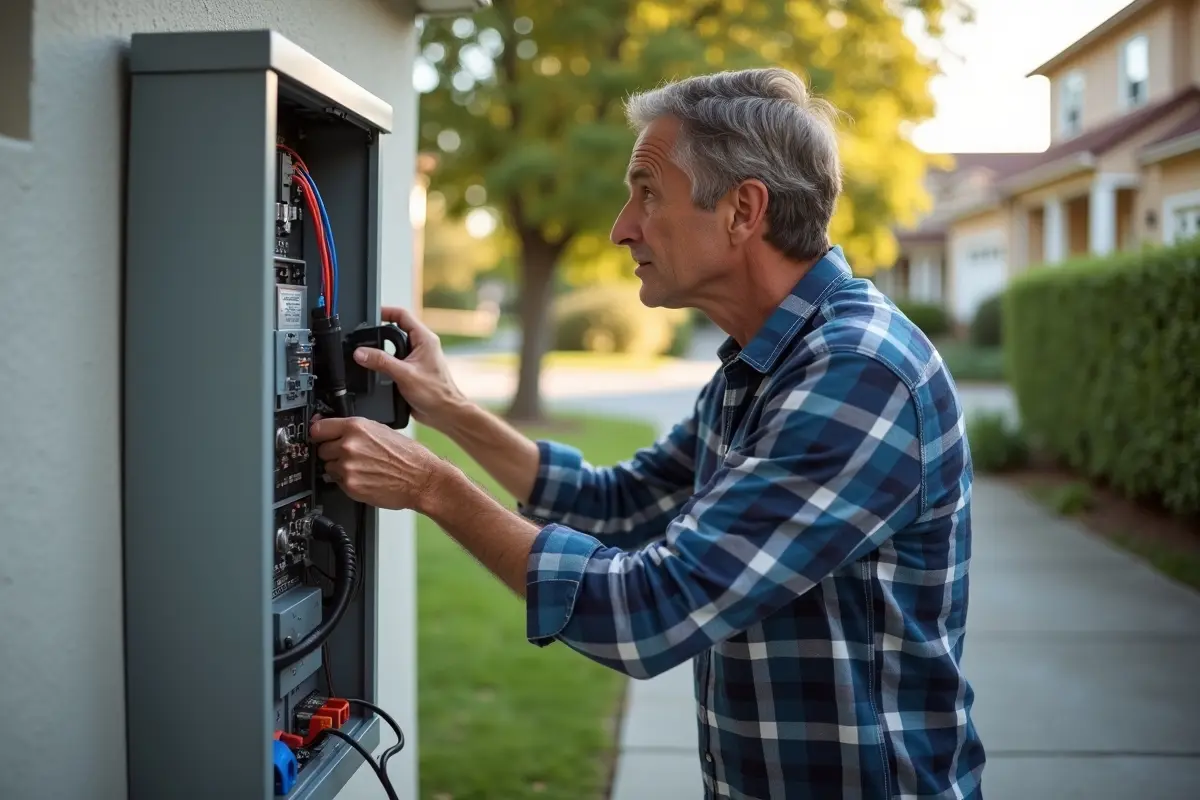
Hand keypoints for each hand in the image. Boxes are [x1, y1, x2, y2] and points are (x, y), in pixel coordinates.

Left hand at [310, 415, 449, 512]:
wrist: (421, 479)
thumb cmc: (408, 456)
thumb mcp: (381, 430)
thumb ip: (355, 430)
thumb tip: (335, 430)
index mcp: (356, 428)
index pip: (318, 428)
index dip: (319, 433)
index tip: (319, 436)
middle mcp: (349, 446)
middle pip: (321, 449)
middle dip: (333, 452)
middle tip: (352, 455)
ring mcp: (348, 467)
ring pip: (328, 467)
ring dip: (340, 468)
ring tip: (362, 468)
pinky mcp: (350, 486)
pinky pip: (337, 482)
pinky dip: (348, 481)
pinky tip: (365, 478)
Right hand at [351, 306, 468, 431]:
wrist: (444, 413)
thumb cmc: (436, 393)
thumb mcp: (404, 374)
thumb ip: (381, 362)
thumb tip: (361, 352)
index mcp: (425, 339)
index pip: (402, 315)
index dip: (385, 312)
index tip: (370, 315)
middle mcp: (421, 346)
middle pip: (395, 330)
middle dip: (379, 332)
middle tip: (363, 336)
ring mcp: (416, 358)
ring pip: (394, 347)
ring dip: (381, 350)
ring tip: (367, 353)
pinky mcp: (411, 371)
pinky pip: (394, 361)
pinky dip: (384, 363)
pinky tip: (376, 370)